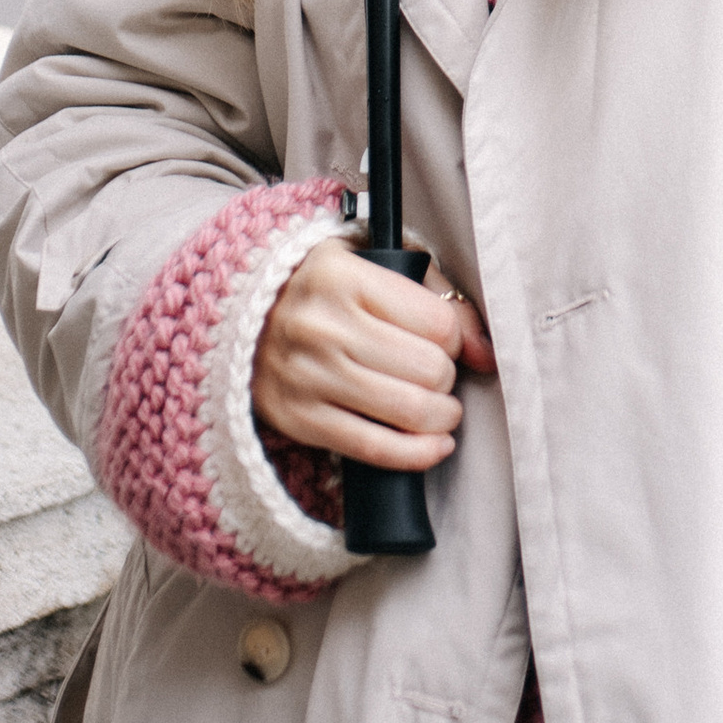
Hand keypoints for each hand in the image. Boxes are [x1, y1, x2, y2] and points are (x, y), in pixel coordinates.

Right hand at [251, 242, 495, 468]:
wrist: (235, 321)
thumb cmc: (321, 291)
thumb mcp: (372, 268)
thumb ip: (437, 298)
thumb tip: (487, 353)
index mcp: (343, 277)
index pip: (436, 322)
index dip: (453, 338)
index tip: (441, 340)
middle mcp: (322, 327)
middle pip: (428, 370)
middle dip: (446, 378)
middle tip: (434, 374)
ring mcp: (307, 376)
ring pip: (409, 412)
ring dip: (441, 417)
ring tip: (440, 409)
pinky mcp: (298, 419)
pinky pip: (375, 448)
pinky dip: (417, 453)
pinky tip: (434, 444)